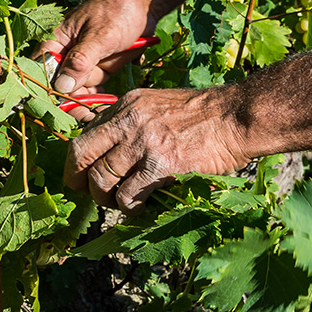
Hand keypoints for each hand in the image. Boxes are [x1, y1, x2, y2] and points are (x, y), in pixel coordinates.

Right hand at [37, 0, 156, 104]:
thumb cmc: (118, 9)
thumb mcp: (100, 36)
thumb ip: (80, 61)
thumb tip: (61, 87)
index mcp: (57, 42)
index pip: (41, 70)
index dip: (46, 91)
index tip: (57, 108)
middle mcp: (67, 54)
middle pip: (60, 86)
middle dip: (73, 101)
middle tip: (88, 115)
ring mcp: (84, 61)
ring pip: (78, 90)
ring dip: (90, 101)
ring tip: (102, 109)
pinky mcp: (100, 65)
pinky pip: (95, 88)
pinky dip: (101, 98)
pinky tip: (110, 103)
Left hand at [64, 87, 249, 214]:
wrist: (235, 117)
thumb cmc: (199, 115)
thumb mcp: (154, 104)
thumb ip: (127, 121)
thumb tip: (104, 146)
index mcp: (124, 106)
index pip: (83, 135)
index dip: (76, 162)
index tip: (81, 175)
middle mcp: (128, 122)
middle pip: (81, 156)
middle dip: (77, 181)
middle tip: (88, 194)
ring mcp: (143, 144)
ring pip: (102, 180)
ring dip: (106, 198)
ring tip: (119, 202)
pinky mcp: (161, 166)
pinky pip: (129, 196)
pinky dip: (130, 207)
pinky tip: (139, 207)